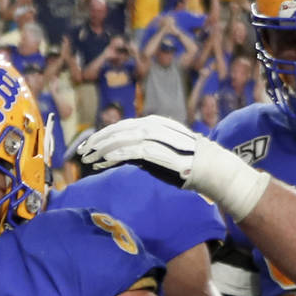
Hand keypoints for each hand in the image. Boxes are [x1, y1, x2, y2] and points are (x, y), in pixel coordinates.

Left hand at [79, 115, 269, 220]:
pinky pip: (131, 151)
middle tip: (81, 152)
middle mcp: (156, 126)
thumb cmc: (191, 166)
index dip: (104, 135)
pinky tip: (102, 162)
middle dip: (97, 141)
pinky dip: (114, 155)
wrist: (214, 171)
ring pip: (122, 138)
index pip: (124, 126)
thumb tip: (125, 156)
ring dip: (102, 148)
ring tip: (88, 159)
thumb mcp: (166, 153)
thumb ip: (147, 150)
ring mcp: (158, 137)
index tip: (89, 146)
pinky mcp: (160, 151)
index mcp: (156, 124)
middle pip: (119, 129)